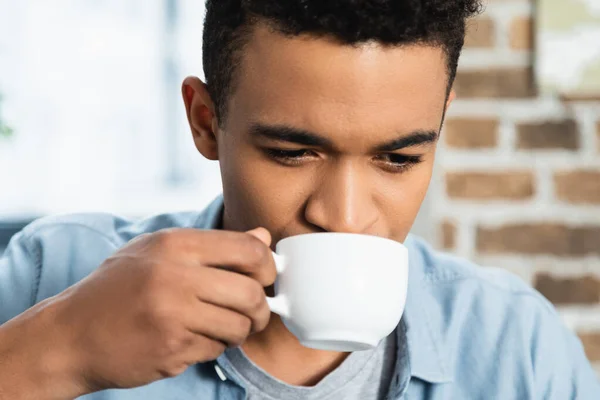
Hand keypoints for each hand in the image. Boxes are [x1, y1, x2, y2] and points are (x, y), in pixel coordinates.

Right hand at [52, 228, 275, 393]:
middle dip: (261, 308)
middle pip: (251, 292)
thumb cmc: (118, 288)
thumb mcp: (158, 251)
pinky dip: (212, 347)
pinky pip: (215, 349)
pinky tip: (191, 340)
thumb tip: (263, 237)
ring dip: (238, 331)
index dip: (268, 265)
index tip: (265, 277)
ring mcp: (173, 315)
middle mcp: (175, 276)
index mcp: (174, 244)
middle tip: (254, 314)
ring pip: (239, 326)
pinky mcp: (171, 349)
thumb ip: (214, 245)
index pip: (248, 249)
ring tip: (219, 327)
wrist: (71, 335)